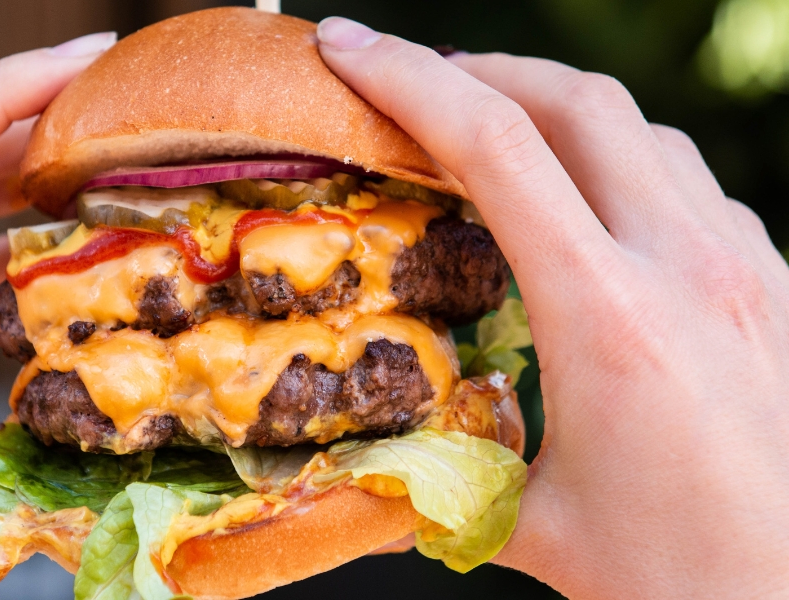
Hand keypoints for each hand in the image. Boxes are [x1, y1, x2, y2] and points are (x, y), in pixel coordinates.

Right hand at [317, 17, 788, 598]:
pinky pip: (690, 181)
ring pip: (643, 129)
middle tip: (411, 80)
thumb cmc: (681, 577)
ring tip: (491, 129)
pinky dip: (620, 160)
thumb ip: (435, 481)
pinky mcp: (774, 285)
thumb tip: (351, 473)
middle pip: (576, 100)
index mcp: (609, 319)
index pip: (494, 148)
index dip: (408, 80)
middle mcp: (688, 268)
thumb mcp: (531, 525)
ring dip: (555, 109)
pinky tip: (588, 200)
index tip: (348, 48)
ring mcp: (745, 268)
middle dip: (479, 69)